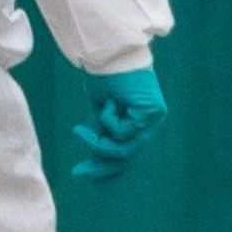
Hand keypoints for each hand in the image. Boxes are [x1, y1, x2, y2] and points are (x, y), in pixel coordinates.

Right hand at [73, 65, 167, 184]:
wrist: (109, 51)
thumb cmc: (103, 74)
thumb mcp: (100, 112)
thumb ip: (102, 135)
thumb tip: (94, 160)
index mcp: (140, 121)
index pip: (127, 153)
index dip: (110, 170)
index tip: (90, 180)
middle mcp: (151, 122)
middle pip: (127, 155)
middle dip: (101, 166)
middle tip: (79, 172)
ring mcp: (153, 118)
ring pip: (125, 148)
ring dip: (100, 143)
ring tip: (81, 132)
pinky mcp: (150, 112)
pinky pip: (124, 132)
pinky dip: (108, 121)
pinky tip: (105, 105)